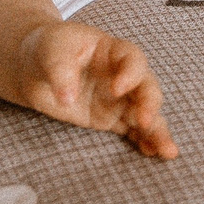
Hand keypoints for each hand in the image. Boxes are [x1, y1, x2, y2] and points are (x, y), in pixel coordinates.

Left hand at [16, 21, 177, 158]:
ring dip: (157, 131)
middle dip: (149, 104)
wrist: (35, 67)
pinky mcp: (110, 118)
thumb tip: (67, 98)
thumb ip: (60, 70)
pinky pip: (132, 131)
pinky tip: (153, 153)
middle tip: (144, 121)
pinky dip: (144, 141)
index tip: (117, 89)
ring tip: (167, 151)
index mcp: (113, 50)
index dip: (130, 74)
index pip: (132, 59)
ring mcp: (118, 99)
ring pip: (145, 113)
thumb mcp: (52, 50)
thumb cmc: (49, 49)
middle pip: (146, 87)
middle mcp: (122, 74)